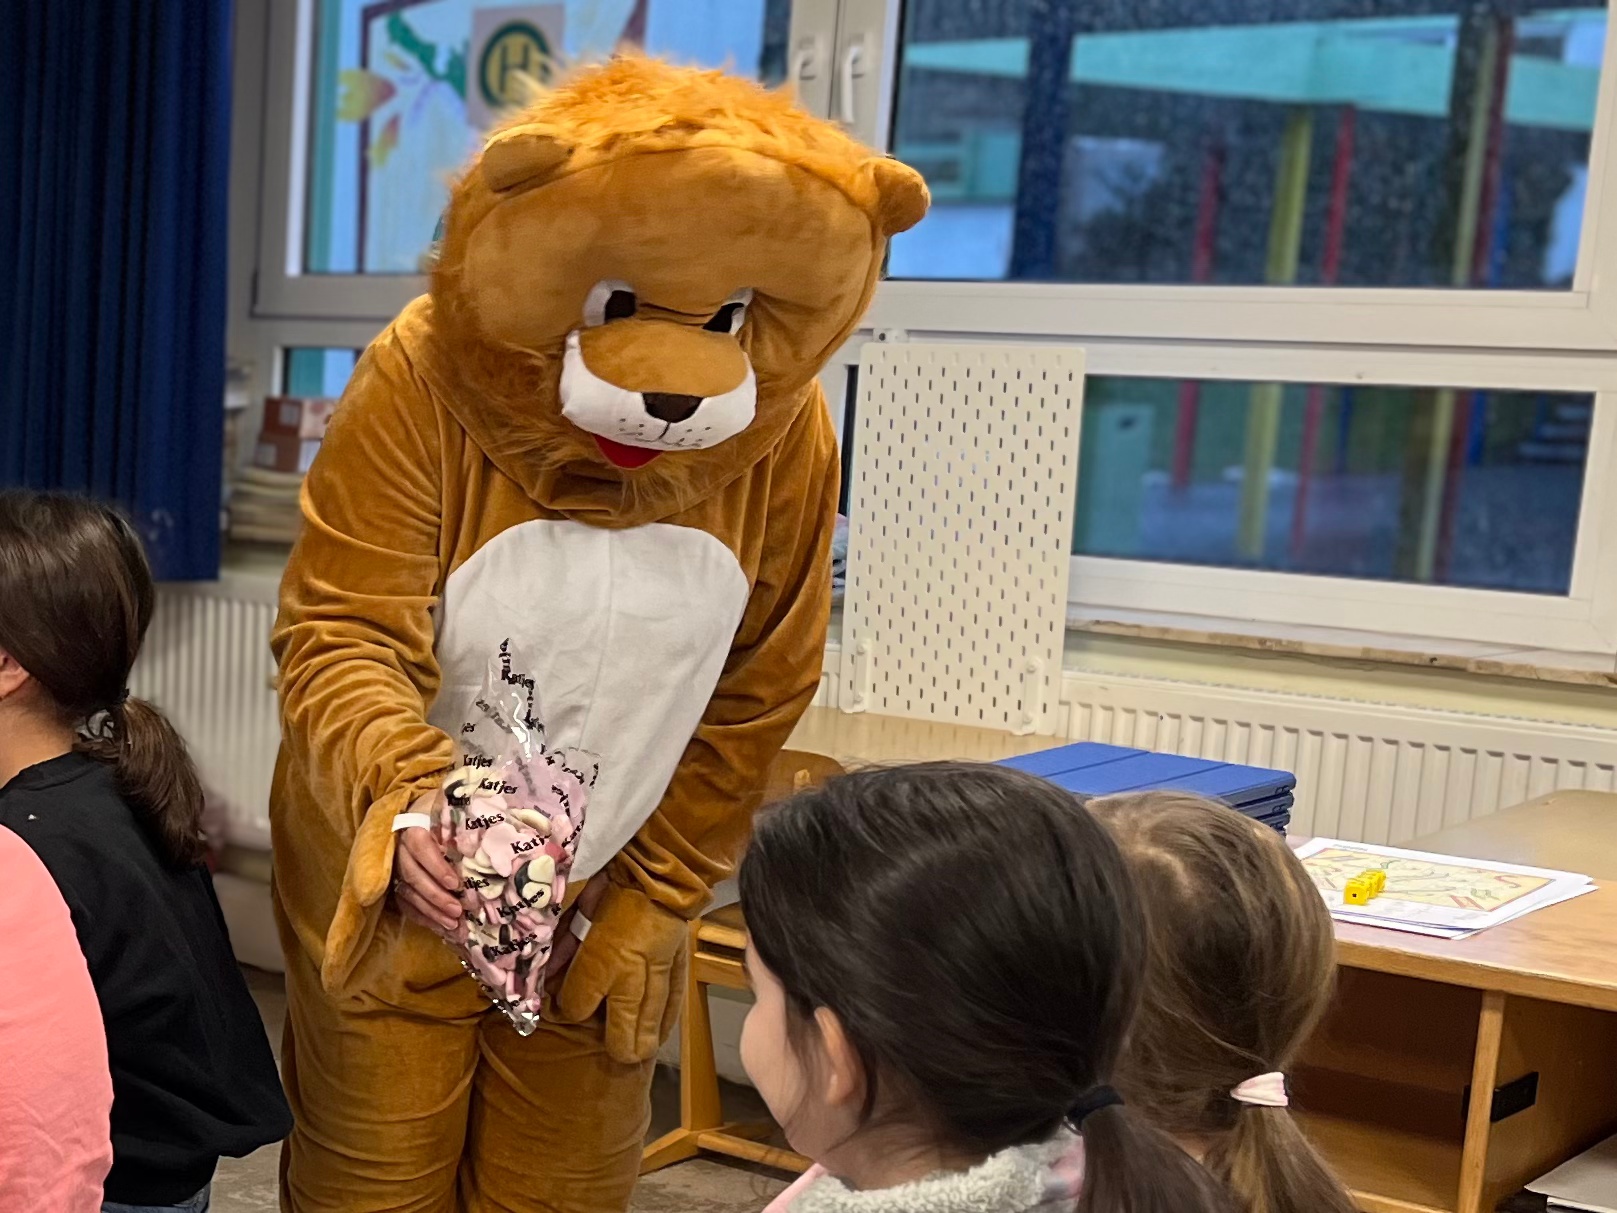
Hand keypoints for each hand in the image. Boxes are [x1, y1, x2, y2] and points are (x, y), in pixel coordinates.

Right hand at [389, 791, 462, 935]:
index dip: (436, 867)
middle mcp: (400, 848)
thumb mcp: (454, 810)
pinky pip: (406, 905)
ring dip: (431, 912)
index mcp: (414, 826)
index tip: (456, 884)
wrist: (421, 815)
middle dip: (435, 896)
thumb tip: (495, 829)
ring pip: (408, 894)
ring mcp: (395, 868)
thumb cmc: (446, 813)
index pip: (420, 846)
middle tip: (458, 911)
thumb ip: (466, 818)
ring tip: (454, 926)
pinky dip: (424, 919)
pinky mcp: (396, 884)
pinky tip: (442, 929)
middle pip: (413, 875)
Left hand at [552, 880, 688, 1062]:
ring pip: (650, 1023)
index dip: (565, 1011)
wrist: (658, 872)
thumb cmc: (608, 887)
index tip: (562, 1009)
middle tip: (614, 1053)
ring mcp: (656, 975)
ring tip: (636, 1055)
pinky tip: (661, 1035)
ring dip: (642, 1043)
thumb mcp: (576, 916)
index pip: (576, 1006)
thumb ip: (563, 948)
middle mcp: (628, 976)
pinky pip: (673, 1003)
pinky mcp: (677, 967)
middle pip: (622, 1029)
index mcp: (599, 960)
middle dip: (616, 1045)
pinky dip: (666, 1021)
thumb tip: (548, 974)